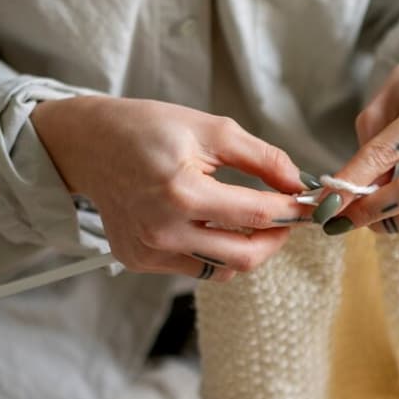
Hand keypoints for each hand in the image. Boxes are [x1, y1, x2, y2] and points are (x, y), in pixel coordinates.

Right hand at [31, 96, 310, 280]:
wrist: (90, 145)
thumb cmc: (148, 129)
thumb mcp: (210, 129)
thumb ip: (261, 157)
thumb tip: (299, 183)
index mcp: (182, 192)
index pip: (257, 214)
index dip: (292, 211)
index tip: (309, 205)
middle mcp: (163, 231)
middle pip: (245, 256)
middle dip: (275, 239)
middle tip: (285, 220)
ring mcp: (148, 251)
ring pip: (222, 269)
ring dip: (245, 248)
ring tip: (247, 220)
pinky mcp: (138, 261)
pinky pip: (194, 268)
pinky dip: (212, 252)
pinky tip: (208, 225)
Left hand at [318, 24, 398, 235]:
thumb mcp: (378, 108)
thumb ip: (367, 152)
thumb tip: (348, 200)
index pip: (387, 154)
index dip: (352, 182)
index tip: (324, 204)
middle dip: (371, 211)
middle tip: (339, 219)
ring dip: (388, 223)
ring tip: (360, 216)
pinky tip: (383, 211)